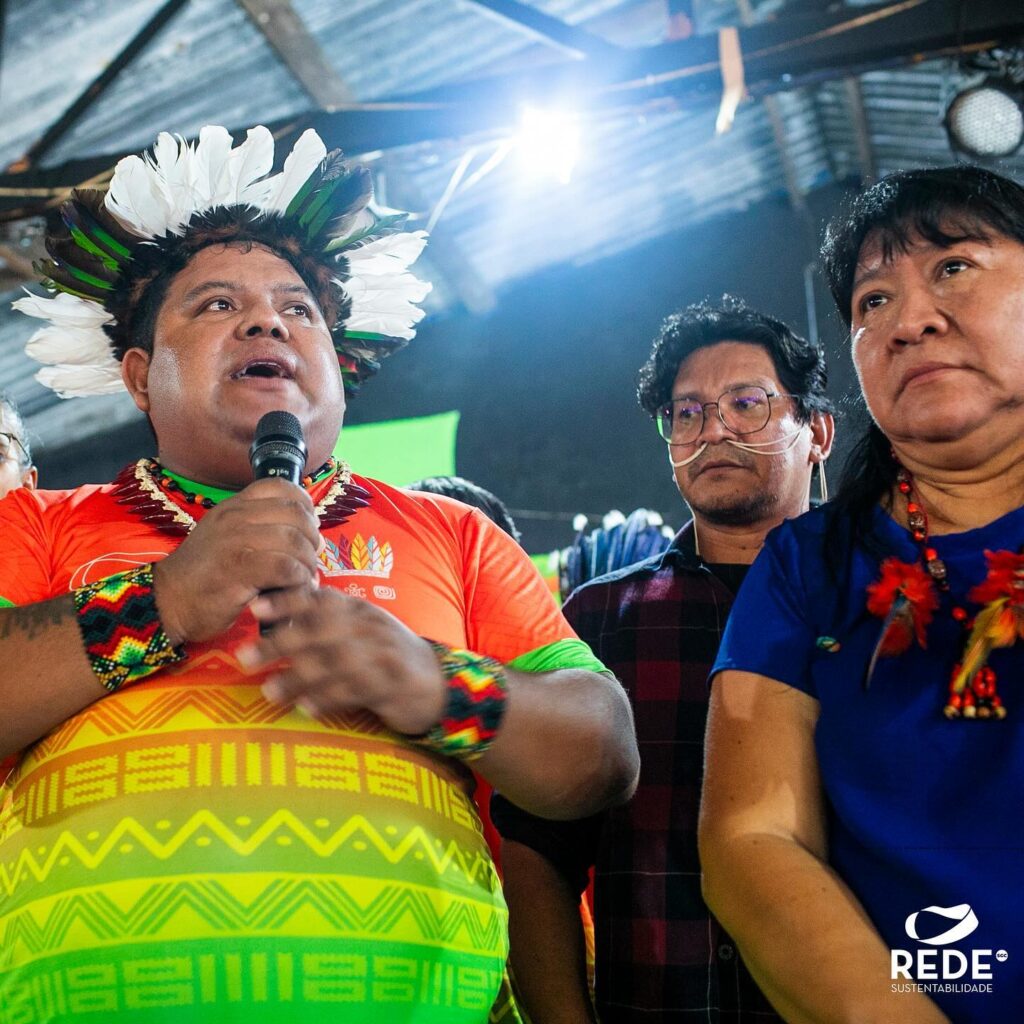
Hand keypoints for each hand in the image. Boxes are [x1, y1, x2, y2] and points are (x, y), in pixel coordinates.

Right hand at [153, 478, 321, 644]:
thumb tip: (308, 529)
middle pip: (294, 514)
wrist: (168, 601)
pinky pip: (285, 567)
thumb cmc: (204, 574)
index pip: (280, 486)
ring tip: (303, 577)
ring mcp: (235, 541)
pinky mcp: (238, 569)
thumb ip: (258, 527)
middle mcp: (234, 517)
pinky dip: (297, 579)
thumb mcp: (226, 537)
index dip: (304, 504)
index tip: (309, 527)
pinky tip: (293, 588)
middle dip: (311, 537)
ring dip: (306, 562)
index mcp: (233, 506)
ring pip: (293, 540)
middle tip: (310, 558)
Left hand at [241, 588, 446, 733]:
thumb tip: (279, 622)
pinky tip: (307, 708)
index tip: (255, 608)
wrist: (437, 682)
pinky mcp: (392, 683)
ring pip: (333, 662)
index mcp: (359, 611)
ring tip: (270, 691)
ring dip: (298, 677)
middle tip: (244, 657)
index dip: (287, 602)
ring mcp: (381, 655)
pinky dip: (328, 699)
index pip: (320, 599)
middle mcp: (368, 628)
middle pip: (319, 630)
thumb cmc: (388, 656)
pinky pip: (355, 690)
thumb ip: (330, 622)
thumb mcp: (363, 629)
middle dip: (280, 642)